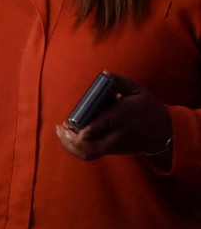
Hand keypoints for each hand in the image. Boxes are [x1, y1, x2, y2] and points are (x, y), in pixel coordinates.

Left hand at [56, 74, 173, 161]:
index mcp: (123, 116)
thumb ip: (120, 81)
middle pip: (91, 144)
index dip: (84, 127)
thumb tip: (104, 74)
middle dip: (72, 138)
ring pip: (89, 153)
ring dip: (70, 145)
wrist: (165, 132)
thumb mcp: (138, 90)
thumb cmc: (148, 107)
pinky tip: (68, 137)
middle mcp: (117, 134)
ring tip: (62, 131)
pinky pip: (91, 154)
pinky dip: (76, 149)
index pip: (102, 125)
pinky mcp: (113, 151)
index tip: (70, 122)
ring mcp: (114, 145)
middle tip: (62, 126)